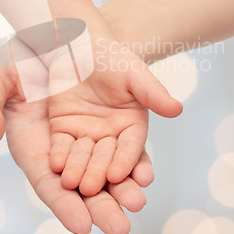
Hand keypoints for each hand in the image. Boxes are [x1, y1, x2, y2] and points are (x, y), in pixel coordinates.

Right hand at [0, 61, 154, 233]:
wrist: (53, 29)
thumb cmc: (19, 54)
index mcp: (34, 144)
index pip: (48, 182)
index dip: (63, 204)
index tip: (82, 225)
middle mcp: (65, 145)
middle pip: (83, 184)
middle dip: (101, 206)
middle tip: (119, 227)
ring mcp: (91, 131)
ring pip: (108, 167)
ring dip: (122, 186)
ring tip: (136, 201)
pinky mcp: (115, 116)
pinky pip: (126, 142)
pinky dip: (134, 158)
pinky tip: (144, 172)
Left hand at [48, 37, 182, 196]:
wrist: (80, 44)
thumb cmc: (111, 56)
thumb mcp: (134, 72)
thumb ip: (153, 92)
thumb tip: (177, 109)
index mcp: (132, 124)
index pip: (131, 147)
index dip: (126, 161)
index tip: (119, 174)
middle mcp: (111, 134)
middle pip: (106, 159)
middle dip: (100, 174)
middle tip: (93, 189)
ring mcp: (86, 134)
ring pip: (83, 157)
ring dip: (78, 171)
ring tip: (73, 184)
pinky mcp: (63, 130)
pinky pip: (61, 147)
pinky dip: (60, 157)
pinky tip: (56, 166)